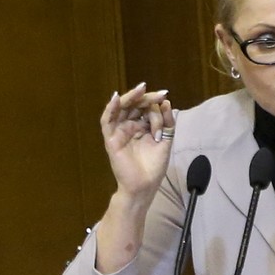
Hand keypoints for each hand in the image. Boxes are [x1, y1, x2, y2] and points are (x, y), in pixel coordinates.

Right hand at [100, 82, 174, 199]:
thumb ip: (167, 122)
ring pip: (121, 109)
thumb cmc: (154, 166)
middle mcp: (129, 127)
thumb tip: (165, 102)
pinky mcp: (111, 139)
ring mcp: (119, 132)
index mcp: (142, 127)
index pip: (145, 108)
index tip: (165, 95)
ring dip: (130, 98)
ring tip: (141, 89)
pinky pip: (107, 121)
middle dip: (145, 97)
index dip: (154, 100)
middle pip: (134, 105)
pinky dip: (110, 108)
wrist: (145, 185)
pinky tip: (116, 98)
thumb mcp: (166, 139)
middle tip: (158, 93)